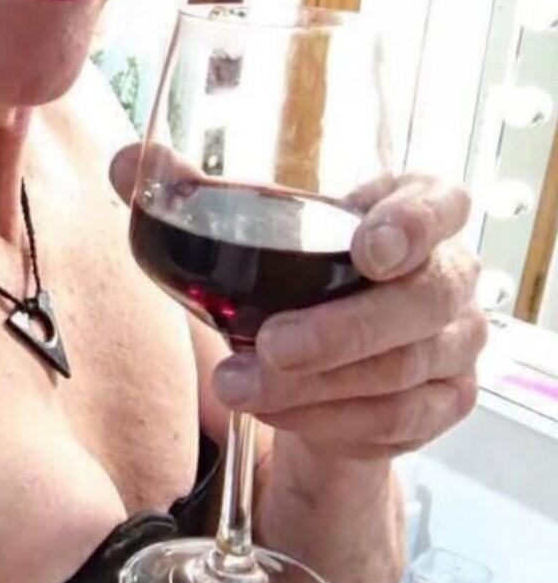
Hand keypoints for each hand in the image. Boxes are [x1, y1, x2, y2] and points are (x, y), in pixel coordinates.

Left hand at [108, 149, 489, 461]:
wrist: (332, 352)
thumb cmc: (299, 269)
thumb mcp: (256, 228)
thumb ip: (192, 192)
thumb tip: (126, 162)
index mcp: (413, 208)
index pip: (439, 204)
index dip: (412, 224)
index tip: (367, 248)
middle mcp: (448, 274)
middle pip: (419, 302)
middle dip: (340, 331)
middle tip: (269, 346)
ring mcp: (456, 343)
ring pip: (401, 372)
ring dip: (315, 387)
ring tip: (239, 387)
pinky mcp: (445, 402)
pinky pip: (396, 420)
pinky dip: (329, 421)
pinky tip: (278, 414)